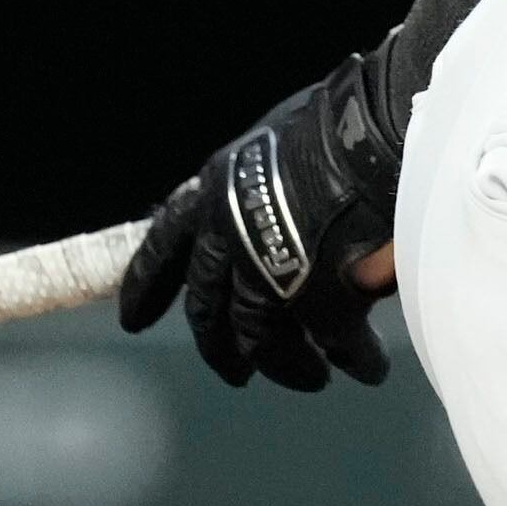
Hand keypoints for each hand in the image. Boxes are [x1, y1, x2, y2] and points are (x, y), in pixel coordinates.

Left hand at [119, 54, 402, 392]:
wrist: (375, 145)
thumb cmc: (335, 127)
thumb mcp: (275, 146)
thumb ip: (262, 191)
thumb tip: (283, 213)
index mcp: (215, 195)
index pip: (165, 245)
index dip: (146, 286)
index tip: (131, 322)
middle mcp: (232, 244)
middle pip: (211, 313)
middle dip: (220, 349)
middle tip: (234, 372)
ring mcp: (272, 282)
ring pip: (266, 344)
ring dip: (290, 366)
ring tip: (312, 378)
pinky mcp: (322, 309)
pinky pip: (336, 346)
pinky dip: (353, 359)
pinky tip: (369, 367)